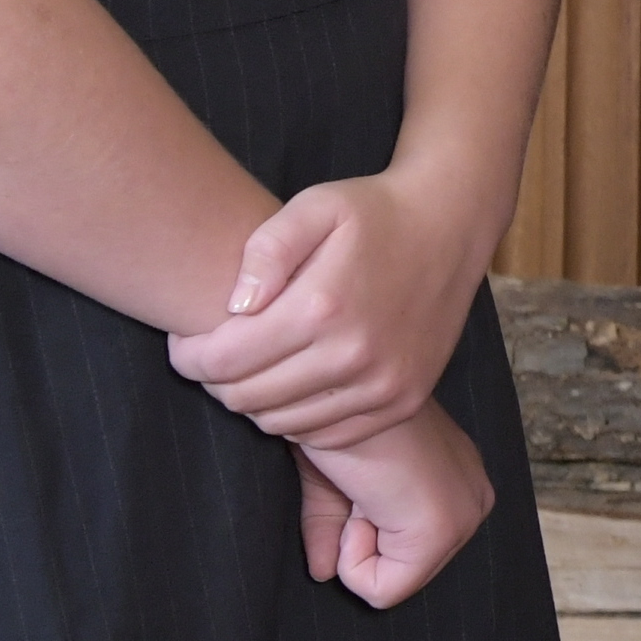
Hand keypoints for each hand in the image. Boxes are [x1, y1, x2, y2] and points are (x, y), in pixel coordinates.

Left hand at [168, 165, 488, 447]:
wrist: (454, 224)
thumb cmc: (375, 212)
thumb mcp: (315, 206)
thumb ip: (266, 249)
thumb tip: (235, 307)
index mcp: (323, 307)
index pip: (220, 363)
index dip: (187, 356)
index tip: (188, 338)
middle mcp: (355, 354)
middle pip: (244, 399)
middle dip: (217, 379)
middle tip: (220, 351)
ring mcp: (384, 383)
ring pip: (280, 422)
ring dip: (256, 399)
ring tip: (260, 364)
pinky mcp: (403, 399)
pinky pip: (324, 434)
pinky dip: (299, 416)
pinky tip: (299, 380)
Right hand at [294, 403, 493, 609]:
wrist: (338, 388)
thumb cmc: (334, 422)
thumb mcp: (334, 482)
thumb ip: (332, 528)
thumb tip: (324, 574)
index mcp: (456, 482)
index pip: (403, 555)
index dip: (357, 530)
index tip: (356, 485)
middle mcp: (474, 499)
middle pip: (400, 574)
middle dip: (358, 540)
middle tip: (358, 487)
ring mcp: (465, 516)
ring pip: (392, 585)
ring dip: (353, 543)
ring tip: (362, 488)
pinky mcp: (442, 530)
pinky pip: (384, 590)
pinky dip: (352, 559)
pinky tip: (364, 500)